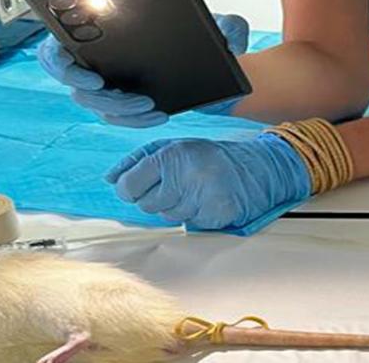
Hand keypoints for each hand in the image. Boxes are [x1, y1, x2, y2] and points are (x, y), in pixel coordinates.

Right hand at [38, 14, 249, 126]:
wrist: (216, 66)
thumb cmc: (209, 38)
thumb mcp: (224, 27)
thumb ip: (231, 27)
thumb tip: (227, 37)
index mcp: (101, 34)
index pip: (56, 47)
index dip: (61, 63)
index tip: (93, 76)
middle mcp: (95, 60)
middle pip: (72, 84)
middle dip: (97, 95)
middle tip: (130, 97)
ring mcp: (105, 84)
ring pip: (94, 105)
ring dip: (119, 109)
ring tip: (149, 106)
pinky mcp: (121, 103)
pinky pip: (116, 117)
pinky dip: (133, 120)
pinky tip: (158, 114)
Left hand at [105, 134, 310, 228]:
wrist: (258, 168)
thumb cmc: (212, 156)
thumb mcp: (176, 145)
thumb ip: (139, 159)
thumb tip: (109, 178)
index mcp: (170, 155)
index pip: (127, 186)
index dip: (131, 188)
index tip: (142, 184)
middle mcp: (183, 176)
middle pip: (143, 204)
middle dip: (155, 197)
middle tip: (176, 184)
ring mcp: (198, 198)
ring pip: (165, 216)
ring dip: (175, 206)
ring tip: (194, 190)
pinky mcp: (212, 216)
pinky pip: (186, 224)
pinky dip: (193, 215)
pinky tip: (206, 200)